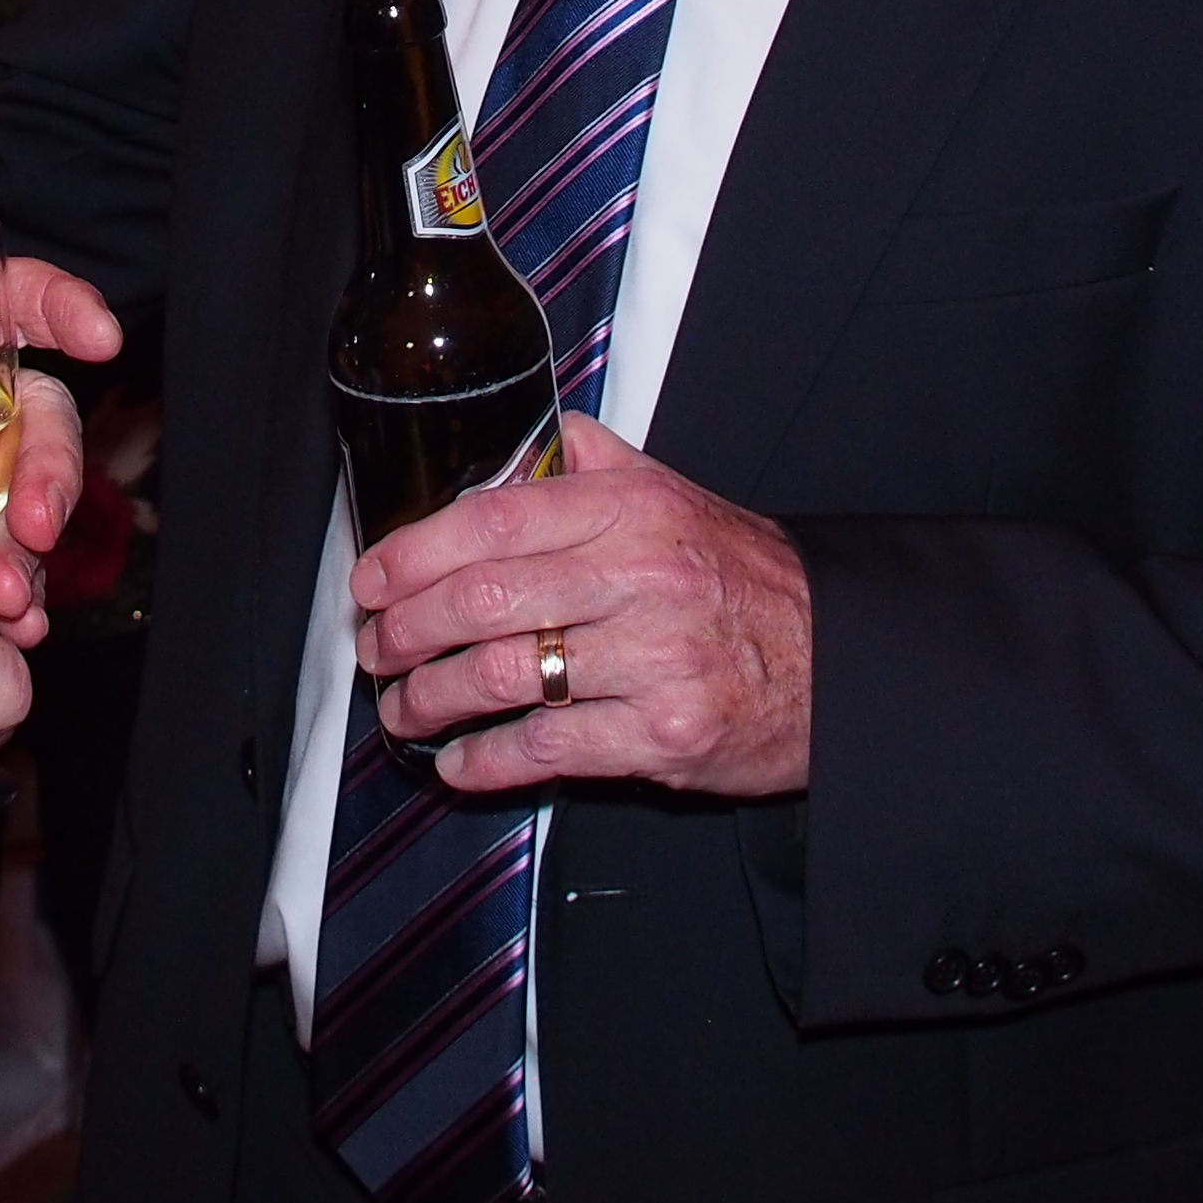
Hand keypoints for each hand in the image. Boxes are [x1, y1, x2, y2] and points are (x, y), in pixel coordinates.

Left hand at [0, 255, 121, 644]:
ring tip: (6, 601)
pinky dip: (17, 601)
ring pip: (29, 504)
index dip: (60, 304)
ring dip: (31, 555)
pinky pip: (6, 569)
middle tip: (34, 527)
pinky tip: (13, 631)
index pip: (0, 298)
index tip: (99, 338)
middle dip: (52, 470)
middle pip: (38, 417)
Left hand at [357, 419, 814, 797]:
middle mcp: (641, 577)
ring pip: (504, 676)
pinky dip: (486, 759)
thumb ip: (591, 465)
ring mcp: (653, 660)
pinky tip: (458, 760)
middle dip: (407, 629)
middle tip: (376, 646)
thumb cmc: (739, 579)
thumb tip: (520, 443)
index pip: (494, 519)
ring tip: (403, 705)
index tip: (371, 578)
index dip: (415, 551)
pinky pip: (547, 747)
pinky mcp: (663, 733)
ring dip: (432, 697)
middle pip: (485, 599)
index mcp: (632, 510)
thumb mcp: (674, 496)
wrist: (831, 658)